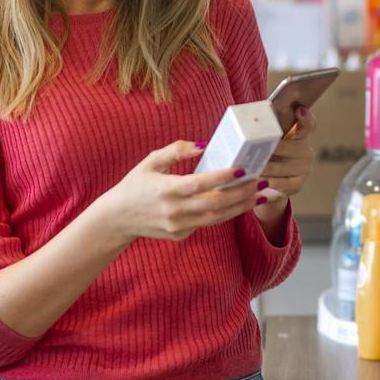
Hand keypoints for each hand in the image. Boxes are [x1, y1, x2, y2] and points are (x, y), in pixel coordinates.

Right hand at [97, 141, 262, 243]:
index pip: (200, 184)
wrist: (117, 219)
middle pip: (215, 204)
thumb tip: (204, 145)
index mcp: (166, 190)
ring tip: (262, 194)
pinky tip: (242, 203)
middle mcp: (174, 211)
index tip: (243, 168)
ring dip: (242, 206)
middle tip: (262, 180)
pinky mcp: (181, 235)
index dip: (223, 177)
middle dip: (242, 193)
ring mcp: (178, 226)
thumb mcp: (151, 162)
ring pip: (217, 218)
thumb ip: (176, 150)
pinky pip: (208, 223)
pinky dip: (227, 214)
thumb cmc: (135, 185)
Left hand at [256, 106, 315, 208]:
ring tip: (248, 167)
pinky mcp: (297, 184)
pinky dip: (266, 183)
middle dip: (270, 149)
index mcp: (300, 136)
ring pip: (280, 167)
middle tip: (254, 148)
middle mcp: (305, 151)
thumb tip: (247, 120)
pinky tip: (255, 182)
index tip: (299, 110)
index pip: (307, 124)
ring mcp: (303, 169)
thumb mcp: (268, 142)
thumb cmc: (267, 158)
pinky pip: (279, 184)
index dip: (305, 118)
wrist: (271, 186)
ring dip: (264, 168)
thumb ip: (264, 132)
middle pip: (287, 147)